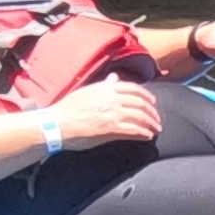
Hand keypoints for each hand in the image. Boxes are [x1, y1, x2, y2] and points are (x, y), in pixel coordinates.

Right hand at [41, 77, 161, 153]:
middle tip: (157, 118)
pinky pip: (133, 129)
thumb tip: (115, 77)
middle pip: (140, 102)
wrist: (57, 122)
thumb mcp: (87, 91)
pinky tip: (147, 136)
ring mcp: (113, 113)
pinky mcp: (110, 128)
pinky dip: (143, 132)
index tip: (152, 101)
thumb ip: (104, 85)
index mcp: (107, 88)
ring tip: (156, 129)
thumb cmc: (68, 108)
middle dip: (152, 111)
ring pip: (140, 116)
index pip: (134, 88)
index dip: (146, 95)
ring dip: (151, 123)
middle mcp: (112, 98)